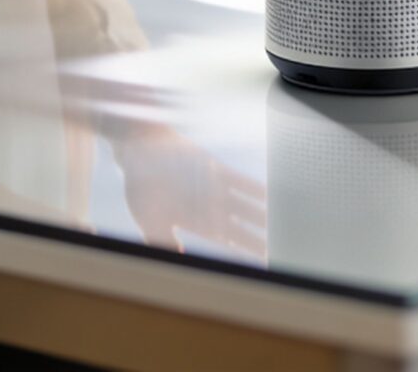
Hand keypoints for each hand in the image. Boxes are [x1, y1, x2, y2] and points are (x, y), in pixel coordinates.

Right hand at [108, 122, 268, 256]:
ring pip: (244, 207)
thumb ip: (163, 240)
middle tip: (271, 254)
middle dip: (254, 241)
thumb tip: (179, 260)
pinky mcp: (217, 169)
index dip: (240, 255)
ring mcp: (215, 188)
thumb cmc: (141, 187)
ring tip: (277, 228)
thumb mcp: (148, 218)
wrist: (141, 150)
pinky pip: (241, 182)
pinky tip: (268, 198)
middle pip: (239, 228)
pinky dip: (254, 190)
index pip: (224, 243)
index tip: (255, 267)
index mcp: (196, 223)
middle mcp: (210, 207)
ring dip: (259, 217)